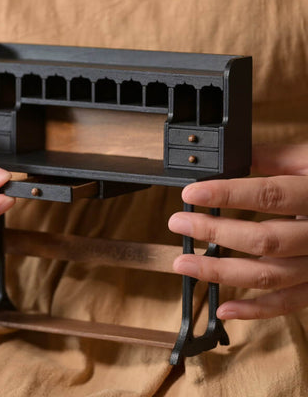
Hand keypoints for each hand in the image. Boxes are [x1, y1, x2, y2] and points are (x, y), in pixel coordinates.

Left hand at [168, 144, 307, 319]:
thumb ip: (274, 158)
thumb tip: (231, 155)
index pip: (269, 194)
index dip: (227, 193)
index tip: (191, 193)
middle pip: (263, 239)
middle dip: (214, 232)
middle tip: (178, 224)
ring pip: (269, 275)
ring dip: (221, 272)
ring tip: (183, 264)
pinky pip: (288, 303)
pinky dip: (255, 310)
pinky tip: (224, 308)